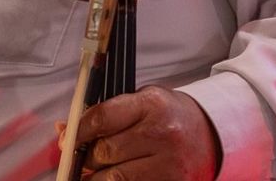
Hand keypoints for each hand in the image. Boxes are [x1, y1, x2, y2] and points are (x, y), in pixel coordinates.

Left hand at [73, 85, 219, 179]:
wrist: (210, 134)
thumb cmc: (170, 117)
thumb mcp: (141, 102)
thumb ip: (106, 114)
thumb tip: (65, 130)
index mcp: (152, 105)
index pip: (102, 118)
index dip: (78, 131)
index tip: (67, 140)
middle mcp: (162, 134)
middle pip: (105, 151)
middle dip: (86, 157)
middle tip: (81, 158)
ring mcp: (169, 163)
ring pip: (115, 178)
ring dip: (96, 178)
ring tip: (91, 174)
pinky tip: (111, 180)